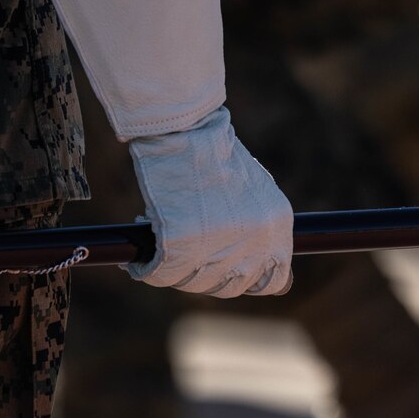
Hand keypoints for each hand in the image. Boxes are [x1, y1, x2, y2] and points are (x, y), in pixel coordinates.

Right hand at [128, 107, 293, 296]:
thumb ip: (262, 231)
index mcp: (278, 227)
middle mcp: (255, 243)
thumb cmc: (214, 154)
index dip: (248, 282)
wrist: (186, 130)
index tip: (226, 275)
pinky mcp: (182, 246)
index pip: (275, 282)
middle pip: (229, 287)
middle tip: (184, 256)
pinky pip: (161, 274)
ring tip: (161, 241)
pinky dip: (147, 269)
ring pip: (194, 283)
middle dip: (204, 276)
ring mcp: (220, 248)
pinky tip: (141, 260)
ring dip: (174, 271)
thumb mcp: (256, 191)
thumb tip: (272, 277)